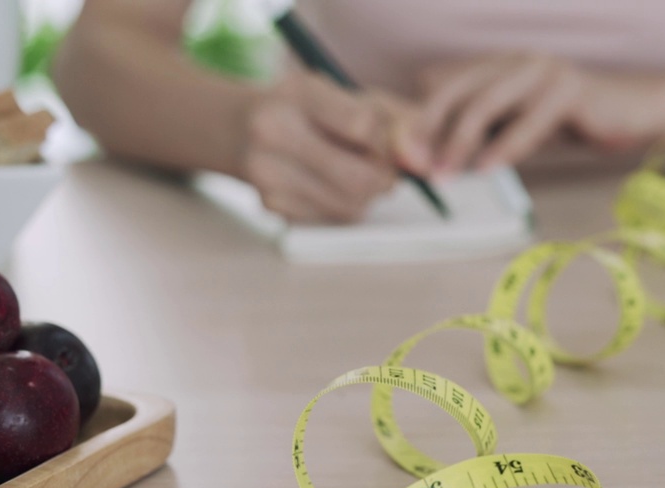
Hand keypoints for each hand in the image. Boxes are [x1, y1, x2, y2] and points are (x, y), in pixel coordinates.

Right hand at [242, 71, 429, 222]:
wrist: (238, 128)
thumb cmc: (309, 109)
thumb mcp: (349, 95)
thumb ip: (397, 121)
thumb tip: (425, 165)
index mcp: (298, 93)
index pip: (364, 126)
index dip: (388, 142)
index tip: (387, 141)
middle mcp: (273, 131)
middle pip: (360, 178)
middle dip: (384, 179)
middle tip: (383, 169)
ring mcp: (267, 173)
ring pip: (351, 206)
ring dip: (366, 195)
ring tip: (351, 170)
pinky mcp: (271, 205)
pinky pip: (333, 218)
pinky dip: (344, 205)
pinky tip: (327, 183)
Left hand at [420, 53, 664, 173]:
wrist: (633, 111)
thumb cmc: (573, 121)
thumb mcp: (518, 125)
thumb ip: (483, 133)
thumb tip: (436, 157)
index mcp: (498, 64)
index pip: (444, 84)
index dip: (420, 116)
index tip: (405, 154)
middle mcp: (515, 60)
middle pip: (456, 90)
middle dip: (429, 129)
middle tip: (415, 165)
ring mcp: (542, 70)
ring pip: (486, 104)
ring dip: (459, 143)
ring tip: (445, 175)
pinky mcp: (569, 89)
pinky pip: (527, 122)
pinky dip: (504, 149)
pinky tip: (487, 171)